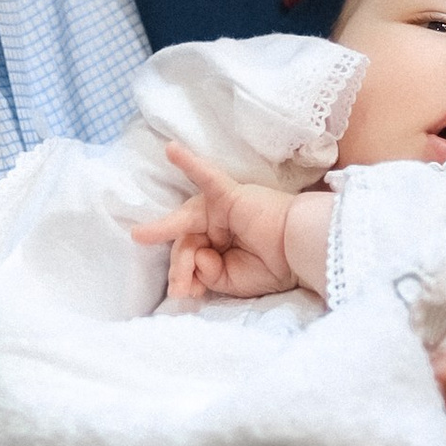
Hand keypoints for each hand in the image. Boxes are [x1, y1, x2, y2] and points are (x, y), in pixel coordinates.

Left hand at [132, 143, 314, 303]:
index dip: (185, 276)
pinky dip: (189, 163)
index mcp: (220, 245)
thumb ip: (207, 272)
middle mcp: (217, 225)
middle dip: (180, 266)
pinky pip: (206, 177)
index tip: (186, 295)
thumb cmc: (275, 266)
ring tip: (143, 237)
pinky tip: (171, 150)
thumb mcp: (231, 280)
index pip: (191, 256)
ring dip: (167, 234)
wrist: (302, 252)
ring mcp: (221, 209)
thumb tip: (193, 257)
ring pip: (185, 221)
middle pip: (184, 241)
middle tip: (180, 290)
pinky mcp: (229, 195)